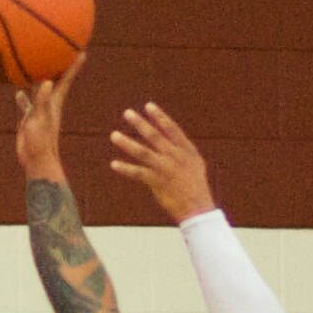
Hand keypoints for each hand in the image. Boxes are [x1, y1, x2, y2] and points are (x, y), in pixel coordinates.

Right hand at [13, 55, 83, 177]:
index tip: (81, 50)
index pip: (66, 78)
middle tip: (59, 48)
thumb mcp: (40, 120)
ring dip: (38, 78)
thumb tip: (44, 82)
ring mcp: (39, 111)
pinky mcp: (30, 118)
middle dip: (57, 64)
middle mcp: (49, 103)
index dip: (73, 64)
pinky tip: (17, 89)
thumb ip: (41, 101)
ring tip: (37, 64)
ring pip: (39, 90)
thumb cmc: (41, 142)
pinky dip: (23, 96)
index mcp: (54, 101)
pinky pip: (26, 103)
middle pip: (54, 79)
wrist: (36, 161)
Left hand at [109, 102, 216, 222]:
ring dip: (127, 143)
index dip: (160, 117)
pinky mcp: (157, 182)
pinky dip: (126, 169)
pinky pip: (138, 173)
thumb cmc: (196, 186)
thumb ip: (183, 150)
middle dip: (140, 123)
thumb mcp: (196, 163)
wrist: (198, 206)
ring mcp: (165, 168)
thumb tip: (174, 140)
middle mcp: (175, 156)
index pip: (171, 129)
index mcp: (186, 150)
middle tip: (127, 113)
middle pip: (154, 136)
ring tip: (114, 135)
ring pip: (143, 152)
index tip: (148, 106)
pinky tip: (113, 164)